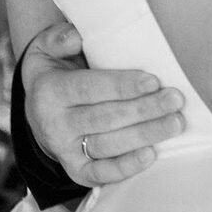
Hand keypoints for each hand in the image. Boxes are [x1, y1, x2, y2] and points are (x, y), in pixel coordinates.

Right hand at [20, 21, 185, 186]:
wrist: (35, 111)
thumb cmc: (53, 72)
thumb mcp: (46, 48)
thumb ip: (60, 38)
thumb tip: (76, 37)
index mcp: (50, 91)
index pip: (89, 89)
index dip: (122, 86)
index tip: (153, 81)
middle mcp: (54, 124)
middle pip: (104, 118)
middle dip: (143, 110)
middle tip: (175, 100)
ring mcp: (64, 150)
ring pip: (107, 146)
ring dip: (144, 135)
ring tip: (175, 123)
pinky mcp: (74, 169)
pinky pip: (100, 174)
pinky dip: (125, 168)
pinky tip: (151, 155)